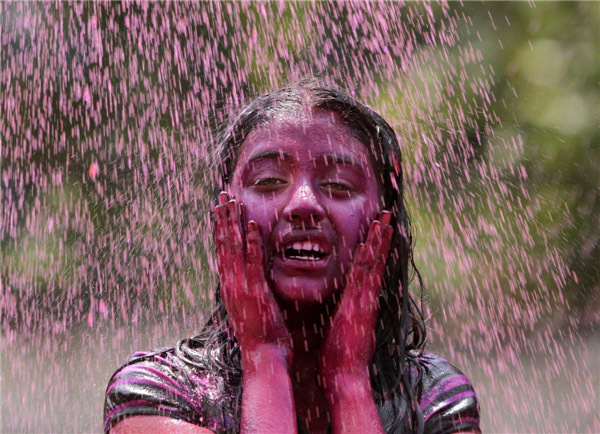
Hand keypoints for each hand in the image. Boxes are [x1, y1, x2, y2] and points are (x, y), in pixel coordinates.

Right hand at [214, 192, 291, 364]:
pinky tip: (252, 225)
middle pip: (223, 244)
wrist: (263, 358)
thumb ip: (247, 290)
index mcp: (229, 286)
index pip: (222, 251)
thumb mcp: (249, 308)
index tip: (219, 209)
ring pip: (233, 249)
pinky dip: (252, 243)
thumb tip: (248, 278)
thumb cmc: (260, 335)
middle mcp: (230, 283)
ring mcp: (241, 287)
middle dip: (222, 218)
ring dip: (232, 223)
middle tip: (221, 195)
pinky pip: (253, 262)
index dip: (220, 229)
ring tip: (231, 201)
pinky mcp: (255, 291)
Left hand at [318, 211, 392, 392]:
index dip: (374, 249)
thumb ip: (343, 317)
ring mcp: (364, 299)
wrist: (344, 376)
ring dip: (379, 240)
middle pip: (375, 261)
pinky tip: (373, 240)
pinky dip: (371, 256)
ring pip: (372, 263)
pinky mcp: (360, 303)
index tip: (378, 231)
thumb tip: (341, 311)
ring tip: (385, 218)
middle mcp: (366, 298)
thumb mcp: (340, 331)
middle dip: (381, 237)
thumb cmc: (339, 359)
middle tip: (387, 214)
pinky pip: (365, 274)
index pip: (367, 270)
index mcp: (360, 303)